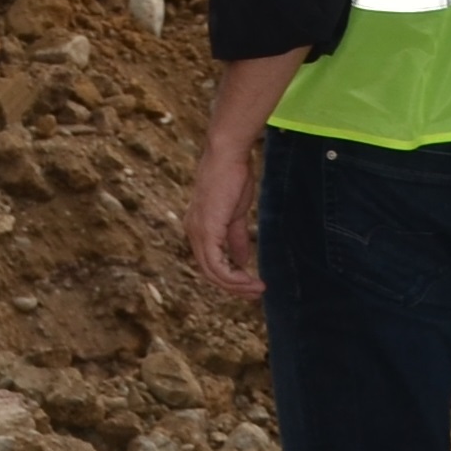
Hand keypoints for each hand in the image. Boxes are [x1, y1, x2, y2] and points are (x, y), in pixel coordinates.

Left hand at [189, 127, 265, 298]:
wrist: (228, 157)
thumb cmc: (232, 178)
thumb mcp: (235, 215)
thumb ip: (236, 238)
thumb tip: (242, 260)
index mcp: (198, 229)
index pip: (209, 263)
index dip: (229, 277)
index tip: (250, 284)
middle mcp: (193, 233)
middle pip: (209, 272)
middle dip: (234, 286)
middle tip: (256, 293)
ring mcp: (197, 232)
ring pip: (212, 273)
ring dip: (236, 285)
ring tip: (258, 289)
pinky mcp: (207, 230)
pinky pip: (217, 265)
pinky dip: (234, 276)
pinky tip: (250, 279)